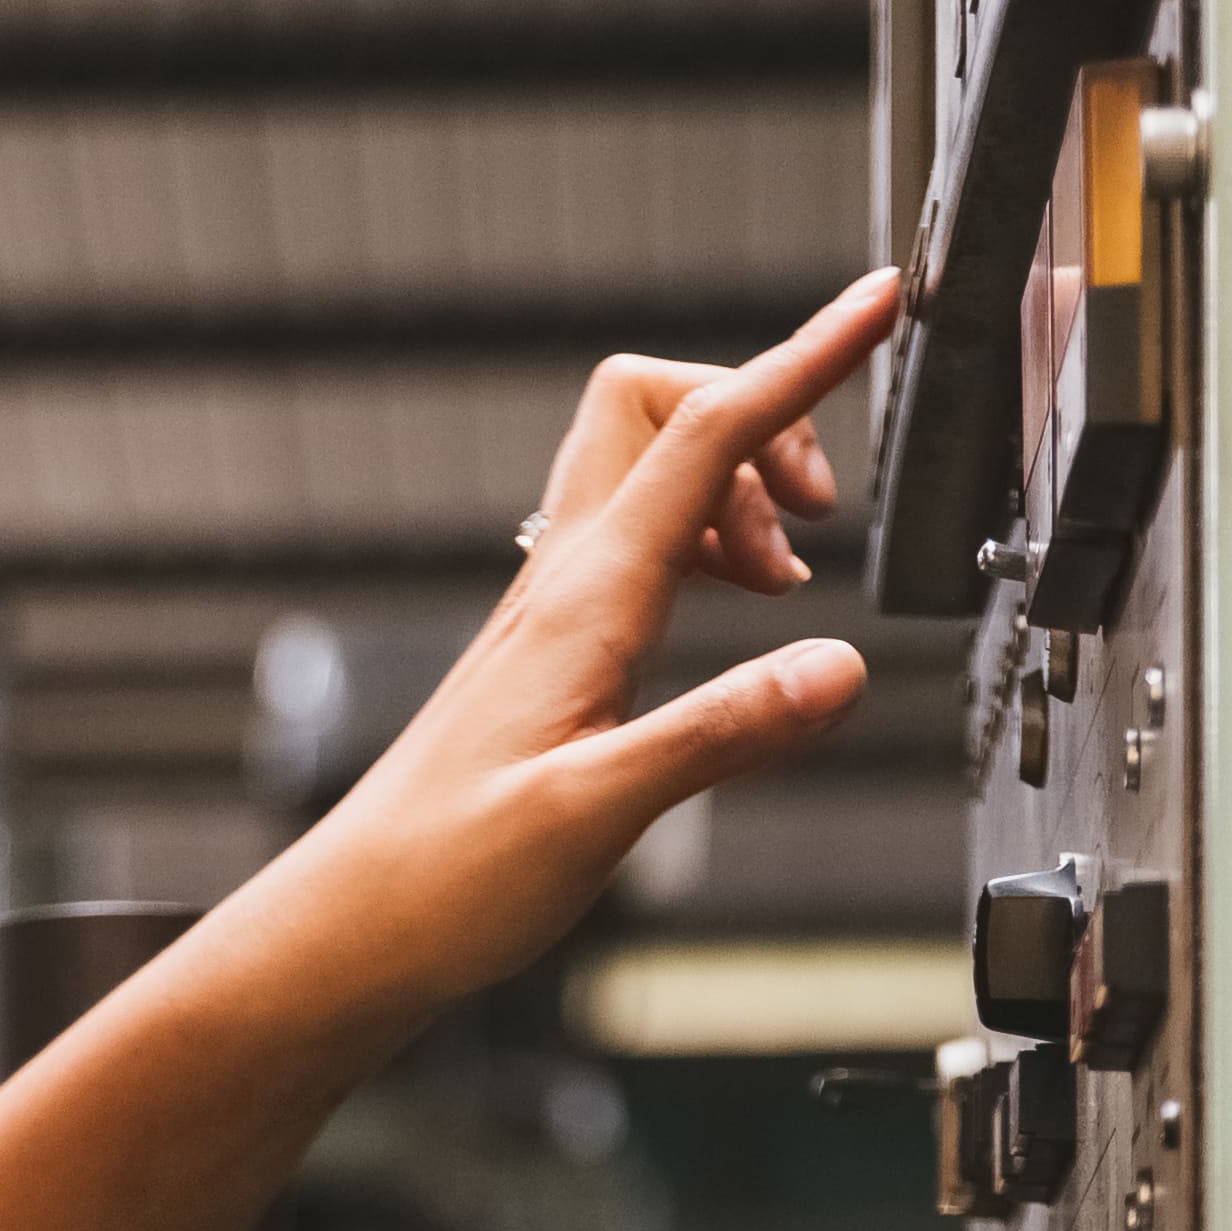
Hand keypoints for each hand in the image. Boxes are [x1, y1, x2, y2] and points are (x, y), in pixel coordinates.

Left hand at [225, 270, 903, 1029]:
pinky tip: (732, 613)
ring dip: (737, 492)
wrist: (354, 926)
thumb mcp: (599, 815)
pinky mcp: (553, 649)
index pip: (708, 433)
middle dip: (760, 417)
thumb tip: (839, 668)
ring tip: (788, 583)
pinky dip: (705, 546)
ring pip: (650, 472)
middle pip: (660, 406)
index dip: (804, 359)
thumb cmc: (445, 879)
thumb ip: (724, 736)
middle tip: (822, 512)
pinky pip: (639, 542)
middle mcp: (563, 581)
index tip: (877, 304)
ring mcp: (554, 609)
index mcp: (584, 598)